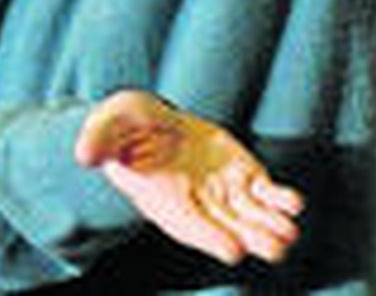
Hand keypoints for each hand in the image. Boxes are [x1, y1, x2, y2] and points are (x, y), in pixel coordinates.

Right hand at [75, 90, 303, 265]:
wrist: (150, 126)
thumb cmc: (124, 127)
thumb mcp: (108, 125)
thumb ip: (99, 138)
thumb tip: (82, 154)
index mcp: (163, 200)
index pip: (189, 225)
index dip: (211, 236)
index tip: (233, 250)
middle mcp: (197, 204)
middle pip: (227, 229)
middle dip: (251, 238)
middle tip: (275, 247)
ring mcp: (222, 193)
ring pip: (251, 217)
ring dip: (271, 227)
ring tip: (290, 233)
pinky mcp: (242, 176)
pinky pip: (265, 193)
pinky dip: (280, 199)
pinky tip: (294, 203)